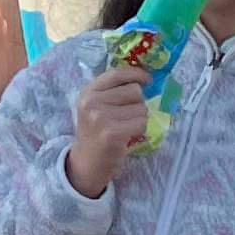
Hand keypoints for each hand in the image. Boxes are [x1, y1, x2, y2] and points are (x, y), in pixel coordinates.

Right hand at [64, 64, 152, 196]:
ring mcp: (101, 117)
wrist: (87, 161)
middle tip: (127, 115)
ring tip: (125, 126)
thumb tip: (144, 78)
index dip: (137, 74)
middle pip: (135, 91)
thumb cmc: (96, 131)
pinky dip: (140, 129)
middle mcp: (92, 101)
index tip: (147, 79)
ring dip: (139, 118)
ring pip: (141, 108)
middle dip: (138, 103)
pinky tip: (128, 135)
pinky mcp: (112, 133)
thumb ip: (114, 90)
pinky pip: (141, 123)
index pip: (117, 73)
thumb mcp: (96, 106)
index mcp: (89, 91)